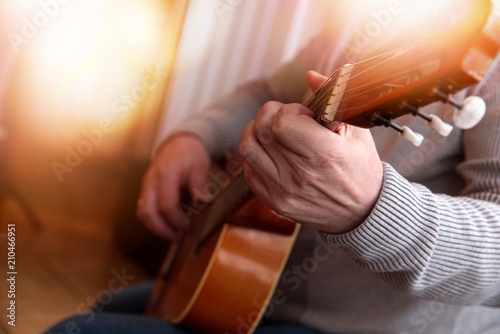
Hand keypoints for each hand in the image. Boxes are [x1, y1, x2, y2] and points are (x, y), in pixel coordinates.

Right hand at [136, 134, 210, 240]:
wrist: (179, 142)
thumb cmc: (191, 153)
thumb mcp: (200, 166)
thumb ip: (200, 184)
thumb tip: (203, 202)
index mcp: (166, 174)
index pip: (166, 204)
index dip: (176, 221)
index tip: (188, 230)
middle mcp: (151, 181)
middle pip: (147, 212)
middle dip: (161, 230)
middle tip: (177, 239)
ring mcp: (146, 185)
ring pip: (142, 213)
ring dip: (156, 228)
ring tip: (173, 235)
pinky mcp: (146, 190)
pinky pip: (144, 209)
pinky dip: (154, 220)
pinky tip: (168, 226)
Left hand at [239, 71, 382, 233]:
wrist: (362, 211)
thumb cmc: (360, 168)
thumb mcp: (357, 132)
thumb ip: (333, 100)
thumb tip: (310, 75)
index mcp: (323, 155)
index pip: (282, 123)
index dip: (288, 110)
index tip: (302, 115)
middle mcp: (299, 175)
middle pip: (261, 130)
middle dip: (270, 114)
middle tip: (285, 119)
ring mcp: (283, 190)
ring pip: (248, 148)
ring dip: (255, 132)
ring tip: (272, 131)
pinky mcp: (274, 201)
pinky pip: (248, 170)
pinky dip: (255, 155)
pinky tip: (271, 153)